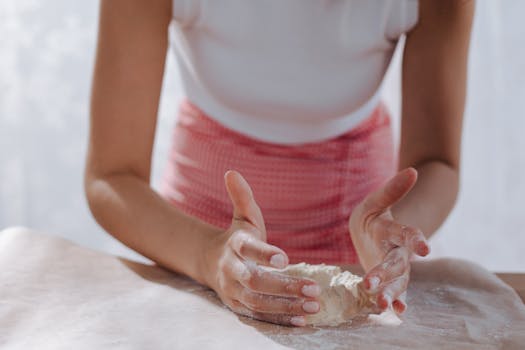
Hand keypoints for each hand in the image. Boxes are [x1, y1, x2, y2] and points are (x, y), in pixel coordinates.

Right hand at [203, 170, 321, 326]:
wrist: (209, 262)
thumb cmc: (236, 237)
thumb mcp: (241, 217)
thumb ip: (241, 197)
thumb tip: (232, 172)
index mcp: (235, 245)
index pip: (248, 249)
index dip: (264, 254)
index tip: (285, 259)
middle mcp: (231, 270)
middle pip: (255, 281)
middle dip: (284, 286)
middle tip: (313, 288)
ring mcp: (233, 291)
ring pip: (258, 302)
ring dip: (286, 306)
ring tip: (313, 306)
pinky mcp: (237, 307)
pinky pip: (258, 317)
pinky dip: (280, 320)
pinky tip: (302, 320)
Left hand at [349, 168, 429, 313]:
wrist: (370, 234)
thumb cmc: (372, 217)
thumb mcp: (375, 202)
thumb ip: (391, 190)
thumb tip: (412, 170)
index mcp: (394, 231)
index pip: (408, 234)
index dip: (416, 240)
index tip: (425, 249)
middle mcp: (398, 251)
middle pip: (395, 263)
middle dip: (385, 274)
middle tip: (373, 285)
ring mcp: (395, 268)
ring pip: (396, 282)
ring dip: (389, 293)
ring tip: (383, 305)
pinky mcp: (389, 281)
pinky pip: (394, 292)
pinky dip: (395, 301)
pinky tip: (396, 311)